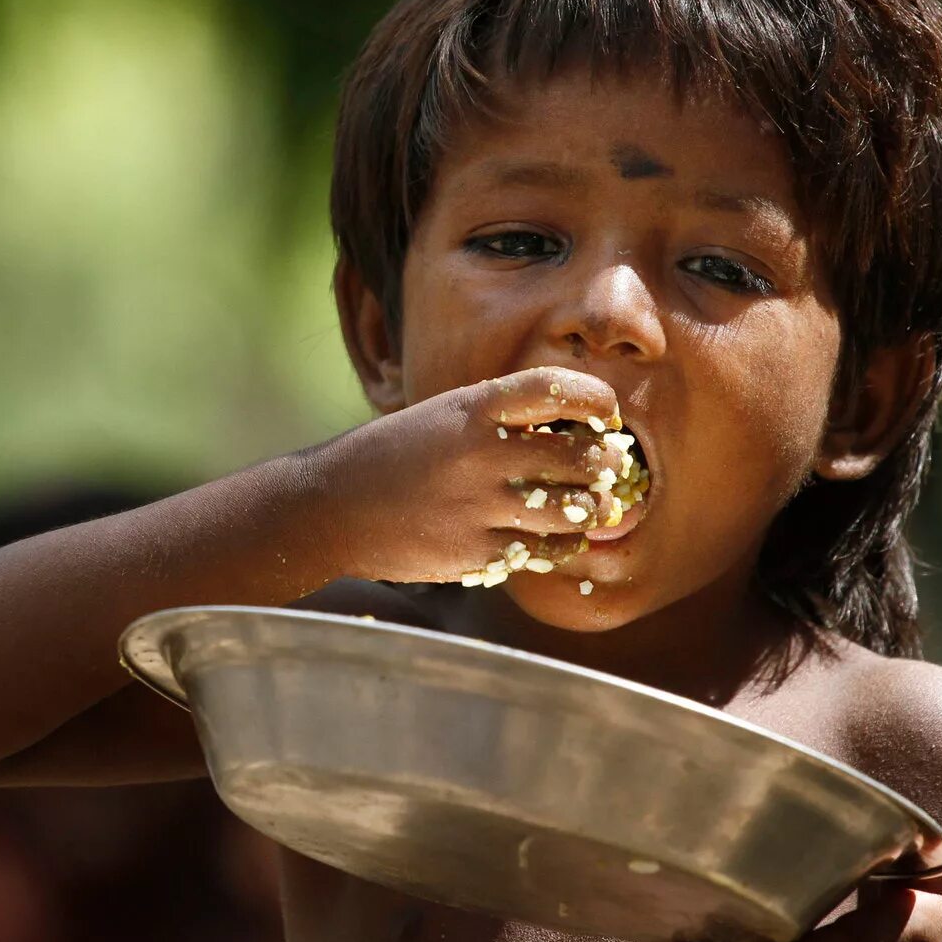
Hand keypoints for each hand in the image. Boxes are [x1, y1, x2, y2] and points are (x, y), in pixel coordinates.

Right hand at [302, 366, 628, 585]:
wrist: (330, 508)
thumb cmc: (391, 456)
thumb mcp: (441, 416)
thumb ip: (499, 419)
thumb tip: (572, 430)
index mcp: (471, 408)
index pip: (557, 388)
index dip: (595, 399)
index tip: (605, 413)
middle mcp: (480, 454)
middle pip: (580, 457)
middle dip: (607, 463)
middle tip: (612, 465)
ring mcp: (479, 507)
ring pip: (573, 512)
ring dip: (593, 509)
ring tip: (595, 505)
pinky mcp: (475, 553)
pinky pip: (544, 551)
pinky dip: (562, 545)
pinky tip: (558, 537)